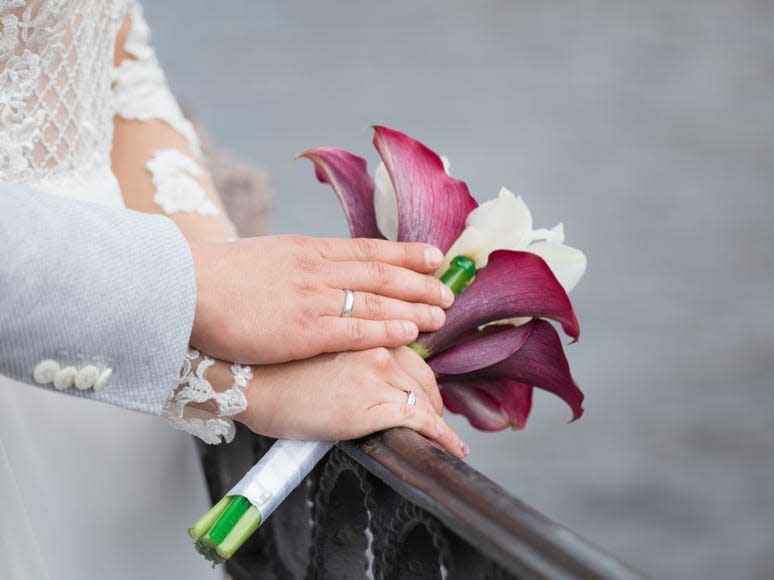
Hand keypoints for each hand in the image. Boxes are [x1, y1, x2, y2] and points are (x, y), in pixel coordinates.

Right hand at [189, 235, 453, 363]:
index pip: (368, 250)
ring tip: (441, 313)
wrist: (188, 287)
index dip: (405, 253)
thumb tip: (314, 271)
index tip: (433, 256)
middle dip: (419, 282)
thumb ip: (296, 265)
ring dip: (413, 306)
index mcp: (308, 249)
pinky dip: (387, 328)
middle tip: (448, 291)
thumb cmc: (218, 277)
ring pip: (377, 300)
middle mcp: (318, 269)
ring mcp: (314, 298)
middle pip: (382, 273)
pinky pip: (357, 328)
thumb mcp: (265, 257)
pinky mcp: (305, 330)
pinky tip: (411, 332)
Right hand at [230, 346, 467, 458]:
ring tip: (440, 438)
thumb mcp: (324, 348)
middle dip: (431, 403)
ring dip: (435, 422)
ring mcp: (379, 376)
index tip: (425, 397)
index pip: (412, 357)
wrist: (251, 383)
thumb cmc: (277, 369)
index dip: (422, 382)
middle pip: (423, 379)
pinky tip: (453, 449)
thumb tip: (376, 377)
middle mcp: (379, 348)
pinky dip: (443, 437)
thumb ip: (355, 355)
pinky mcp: (374, 406)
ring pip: (424, 401)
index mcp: (368, 331)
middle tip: (434, 422)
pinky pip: (421, 423)